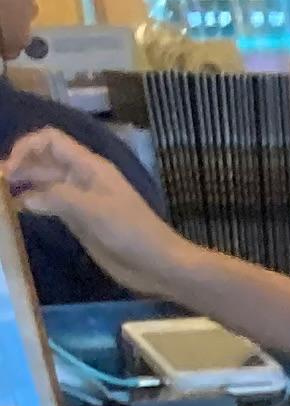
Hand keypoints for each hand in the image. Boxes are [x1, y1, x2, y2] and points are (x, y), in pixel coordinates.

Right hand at [1, 130, 189, 297]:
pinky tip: (18, 210)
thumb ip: (57, 198)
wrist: (158, 264)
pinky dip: (33, 203)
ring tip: (2, 196)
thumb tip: (24, 198)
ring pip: (44, 183)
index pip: (51, 141)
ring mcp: (80, 199)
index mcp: (89, 167)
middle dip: (19, 166)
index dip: (26, 147)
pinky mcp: (80, 220)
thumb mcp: (93, 210)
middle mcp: (82, 178)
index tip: (10, 169)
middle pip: (43, 161)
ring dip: (23, 185)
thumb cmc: (132, 232)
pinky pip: (50, 204)